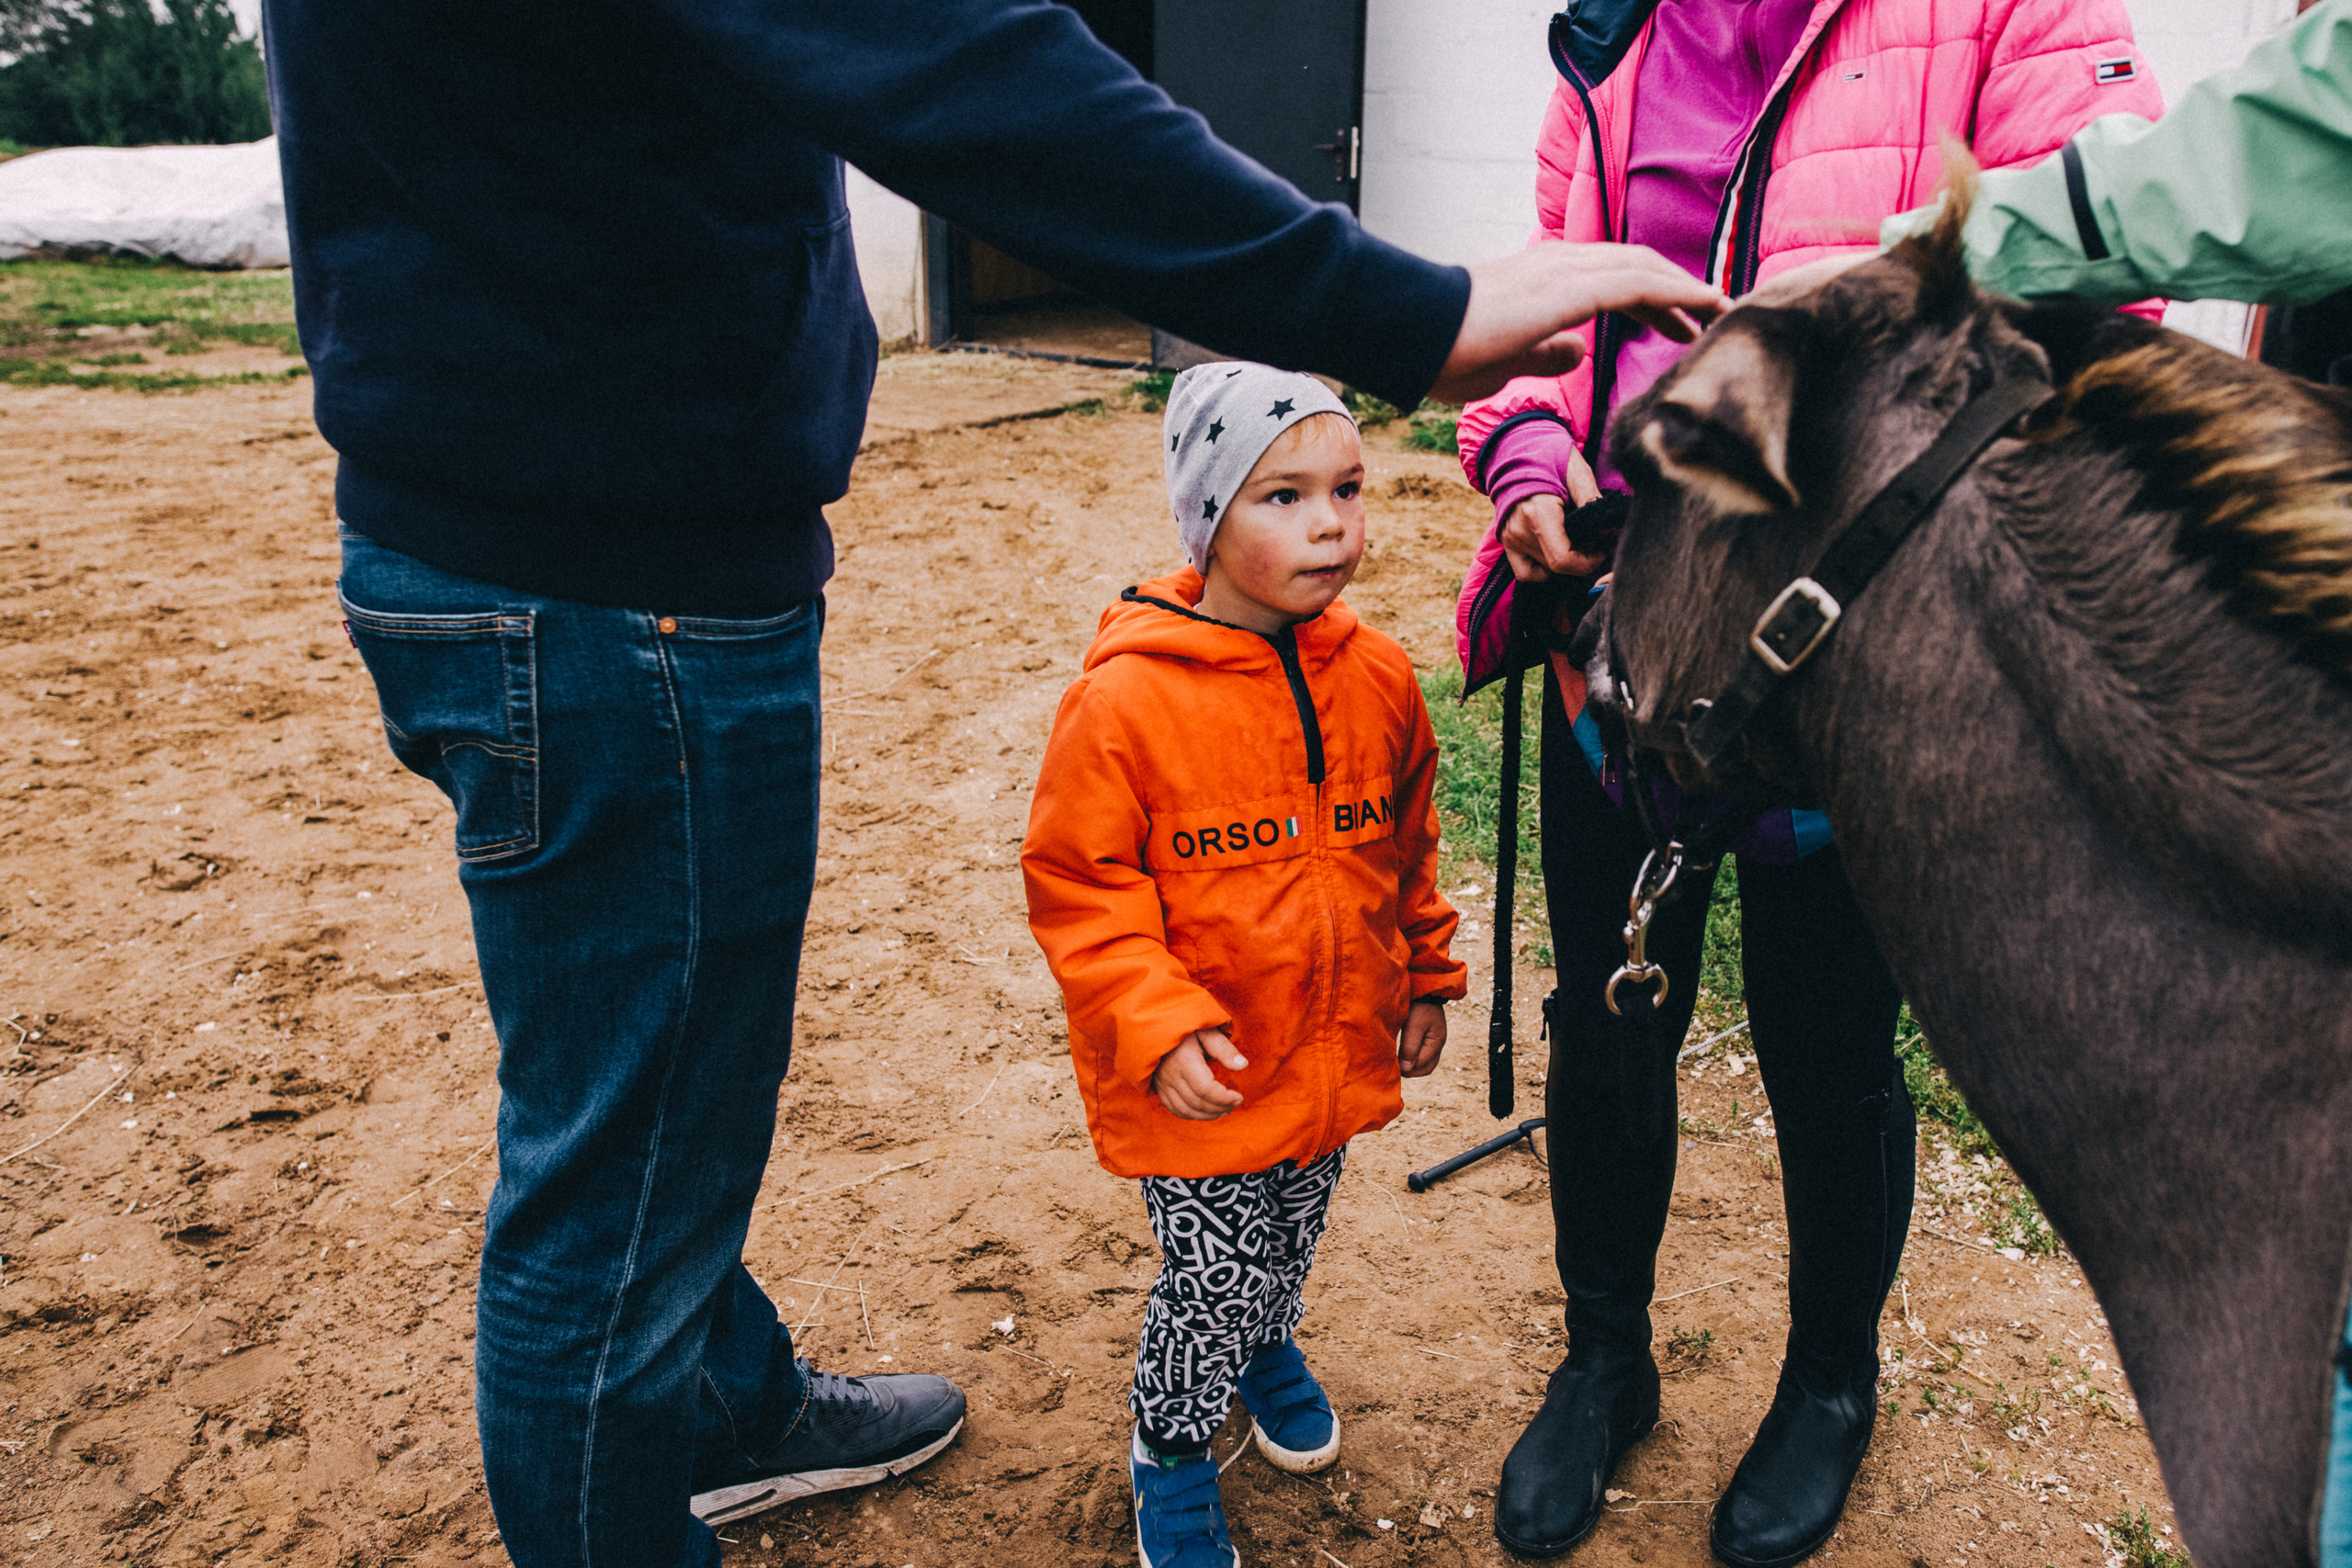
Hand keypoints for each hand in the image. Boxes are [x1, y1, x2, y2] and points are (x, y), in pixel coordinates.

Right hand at [1153, 1028, 1247, 1119]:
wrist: (1160, 1028)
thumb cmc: (1189, 1028)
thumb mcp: (1208, 1032)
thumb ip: (1225, 1049)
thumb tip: (1243, 1066)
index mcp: (1184, 1060)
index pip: (1204, 1088)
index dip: (1224, 1098)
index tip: (1239, 1097)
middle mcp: (1170, 1074)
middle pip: (1197, 1102)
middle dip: (1220, 1106)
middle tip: (1236, 1102)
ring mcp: (1162, 1083)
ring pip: (1186, 1109)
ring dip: (1208, 1115)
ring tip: (1226, 1110)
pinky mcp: (1160, 1088)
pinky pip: (1175, 1109)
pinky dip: (1193, 1115)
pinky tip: (1208, 1112)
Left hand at [1397, 1001, 1447, 1077]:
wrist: (1422, 987)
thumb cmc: (1418, 1006)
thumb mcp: (1413, 1026)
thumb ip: (1410, 1048)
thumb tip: (1406, 1069)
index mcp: (1436, 1042)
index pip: (1422, 1066)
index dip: (1407, 1070)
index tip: (1392, 1068)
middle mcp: (1437, 1044)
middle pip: (1426, 1068)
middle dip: (1410, 1071)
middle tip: (1394, 1069)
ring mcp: (1432, 1039)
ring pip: (1424, 1062)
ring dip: (1410, 1065)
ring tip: (1395, 1063)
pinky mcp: (1426, 1034)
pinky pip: (1420, 1052)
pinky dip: (1411, 1057)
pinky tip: (1399, 1054)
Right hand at [1430, 243, 1725, 404]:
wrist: (1413, 331)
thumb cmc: (1447, 349)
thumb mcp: (1508, 358)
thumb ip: (1545, 352)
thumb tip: (1579, 351)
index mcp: (1545, 278)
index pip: (1614, 278)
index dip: (1656, 297)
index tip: (1685, 323)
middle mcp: (1560, 262)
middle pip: (1637, 267)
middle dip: (1681, 292)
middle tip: (1716, 318)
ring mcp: (1564, 269)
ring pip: (1644, 270)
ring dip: (1688, 290)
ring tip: (1723, 313)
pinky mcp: (1568, 287)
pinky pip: (1637, 285)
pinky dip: (1677, 294)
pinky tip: (1704, 308)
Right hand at [1501, 451, 1605, 581]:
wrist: (1517, 448)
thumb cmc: (1551, 456)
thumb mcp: (1577, 471)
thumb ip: (1592, 500)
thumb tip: (1606, 530)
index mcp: (1538, 513)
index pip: (1562, 560)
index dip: (1587, 563)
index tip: (1601, 549)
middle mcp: (1520, 530)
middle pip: (1557, 566)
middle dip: (1581, 559)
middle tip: (1593, 540)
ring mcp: (1510, 538)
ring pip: (1545, 569)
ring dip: (1565, 559)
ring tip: (1576, 536)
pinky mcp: (1507, 541)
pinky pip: (1525, 572)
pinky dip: (1543, 569)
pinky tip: (1555, 551)